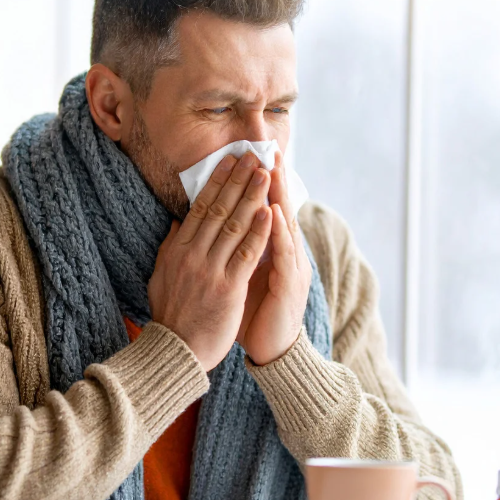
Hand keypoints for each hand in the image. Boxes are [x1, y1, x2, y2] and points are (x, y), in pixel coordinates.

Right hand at [149, 153, 272, 369]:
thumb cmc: (171, 316)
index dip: (217, 182)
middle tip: (252, 156)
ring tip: (265, 174)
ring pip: (234, 225)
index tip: (229, 161)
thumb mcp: (161, 276)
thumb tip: (178, 223)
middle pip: (219, 209)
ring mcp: (210, 271)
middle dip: (237, 180)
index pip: (200, 208)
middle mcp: (193, 255)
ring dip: (252, 197)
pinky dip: (259, 231)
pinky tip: (270, 212)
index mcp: (178, 251)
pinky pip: (246, 254)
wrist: (175, 351)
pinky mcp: (228, 288)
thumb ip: (171, 248)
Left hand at [238, 152, 311, 364]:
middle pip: (279, 209)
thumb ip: (230, 251)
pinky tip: (275, 212)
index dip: (257, 184)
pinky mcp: (291, 285)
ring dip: (279, 196)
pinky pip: (284, 254)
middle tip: (267, 149)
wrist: (271, 350)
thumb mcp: (238, 276)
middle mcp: (285, 254)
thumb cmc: (252, 314)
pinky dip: (280, 232)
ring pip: (285, 225)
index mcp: (270, 251)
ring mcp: (291, 267)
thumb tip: (207, 229)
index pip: (264, 210)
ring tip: (272, 170)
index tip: (249, 156)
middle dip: (272, 179)